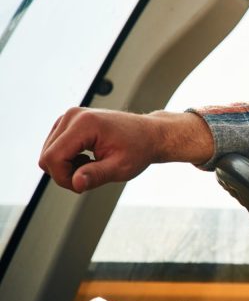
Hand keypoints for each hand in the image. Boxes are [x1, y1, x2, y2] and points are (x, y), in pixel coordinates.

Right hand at [38, 108, 213, 192]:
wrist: (150, 134)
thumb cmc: (139, 149)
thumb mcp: (121, 167)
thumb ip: (96, 175)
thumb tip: (76, 183)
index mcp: (84, 123)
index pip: (52, 158)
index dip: (63, 178)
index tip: (84, 184)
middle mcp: (72, 116)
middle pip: (46, 157)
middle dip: (65, 174)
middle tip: (92, 175)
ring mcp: (69, 117)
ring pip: (48, 153)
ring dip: (66, 167)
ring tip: (93, 165)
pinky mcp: (68, 122)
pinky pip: (54, 148)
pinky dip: (67, 159)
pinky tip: (87, 158)